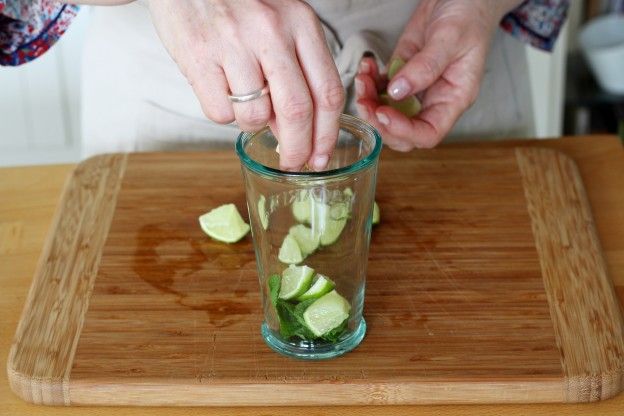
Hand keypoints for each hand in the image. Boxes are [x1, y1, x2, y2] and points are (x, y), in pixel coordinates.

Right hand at [148, 0, 344, 169]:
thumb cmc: (239, 4)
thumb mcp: (281, 23)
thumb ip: (297, 70)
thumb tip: (299, 132)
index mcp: (301, 22)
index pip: (328, 92)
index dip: (327, 134)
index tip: (320, 156)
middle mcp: (271, 30)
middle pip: (297, 111)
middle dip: (297, 148)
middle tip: (291, 163)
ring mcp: (233, 43)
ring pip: (254, 117)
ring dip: (252, 124)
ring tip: (243, 99)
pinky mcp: (198, 55)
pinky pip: (219, 113)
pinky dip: (222, 113)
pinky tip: (219, 87)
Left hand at [355, 0, 521, 149]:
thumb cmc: (469, 14)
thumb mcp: (450, 37)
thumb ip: (426, 66)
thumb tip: (398, 91)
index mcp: (453, 99)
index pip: (428, 134)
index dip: (403, 131)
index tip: (383, 112)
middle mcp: (433, 100)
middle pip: (402, 132)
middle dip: (378, 121)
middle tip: (364, 100)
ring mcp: (415, 89)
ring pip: (387, 113)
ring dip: (369, 101)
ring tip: (363, 77)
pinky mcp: (401, 74)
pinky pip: (380, 90)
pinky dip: (369, 82)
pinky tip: (367, 65)